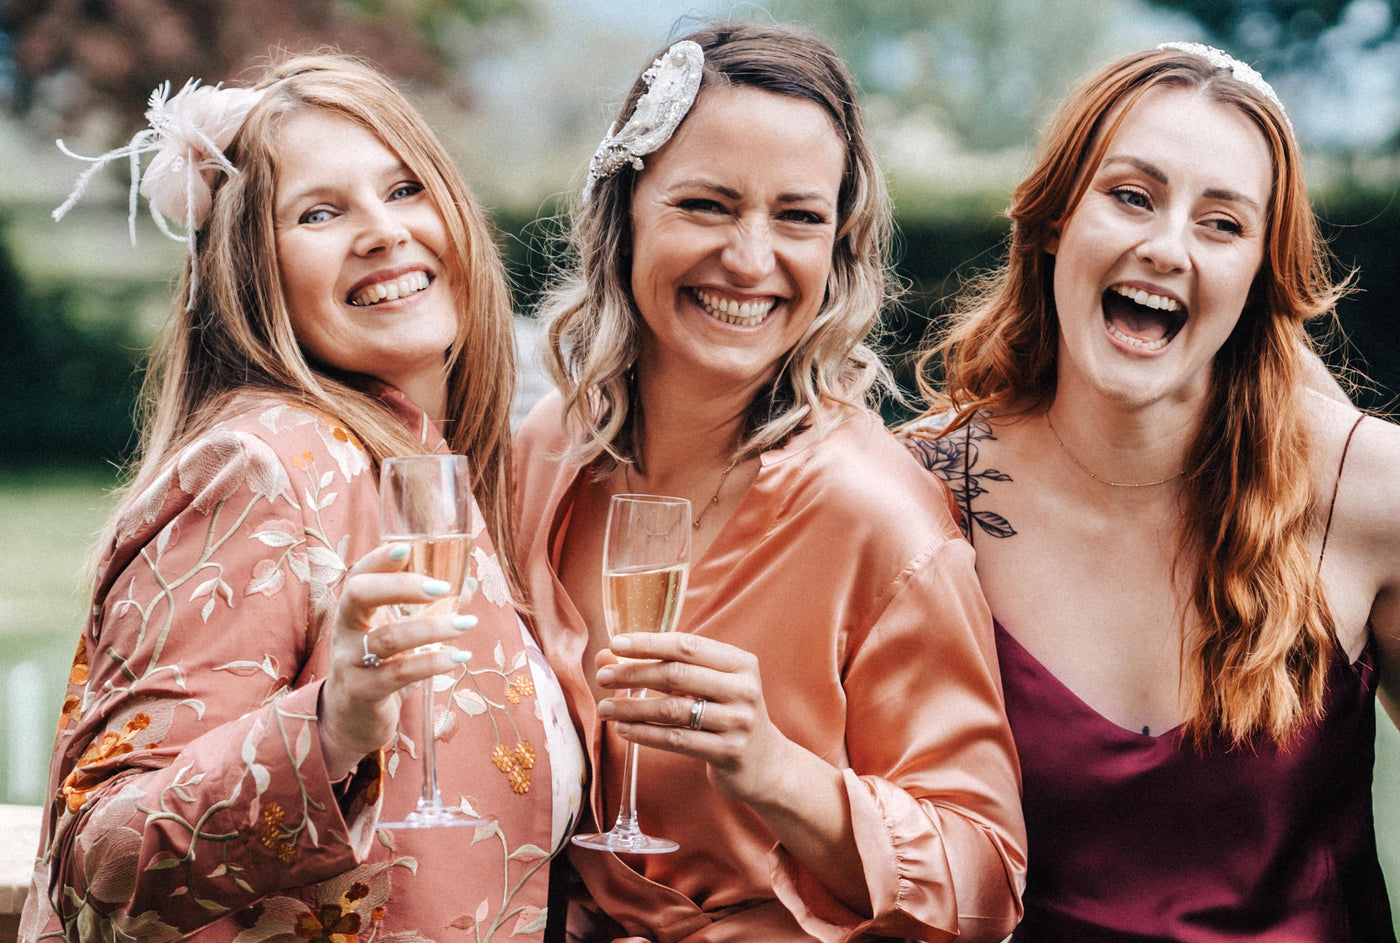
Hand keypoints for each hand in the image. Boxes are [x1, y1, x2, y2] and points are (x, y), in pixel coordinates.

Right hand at [317, 543, 476, 779]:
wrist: (349, 721)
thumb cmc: (379, 668)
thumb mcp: (399, 636)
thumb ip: (431, 610)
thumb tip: (469, 584)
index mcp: (354, 612)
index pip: (359, 575)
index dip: (378, 559)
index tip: (406, 547)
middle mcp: (346, 632)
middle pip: (359, 595)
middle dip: (401, 586)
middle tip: (442, 587)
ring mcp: (351, 662)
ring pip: (388, 638)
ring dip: (432, 628)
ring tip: (467, 624)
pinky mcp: (363, 692)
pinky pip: (399, 673)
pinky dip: (432, 663)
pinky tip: (459, 657)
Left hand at [593, 632, 785, 802]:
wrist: (766, 764)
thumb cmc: (727, 714)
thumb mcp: (708, 685)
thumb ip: (666, 666)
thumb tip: (608, 654)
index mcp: (740, 663)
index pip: (688, 645)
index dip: (649, 643)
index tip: (616, 643)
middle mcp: (743, 689)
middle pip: (677, 675)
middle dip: (633, 673)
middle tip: (602, 676)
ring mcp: (738, 722)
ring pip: (672, 710)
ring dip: (632, 707)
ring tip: (604, 708)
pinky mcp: (728, 752)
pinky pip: (677, 740)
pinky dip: (645, 734)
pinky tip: (623, 730)